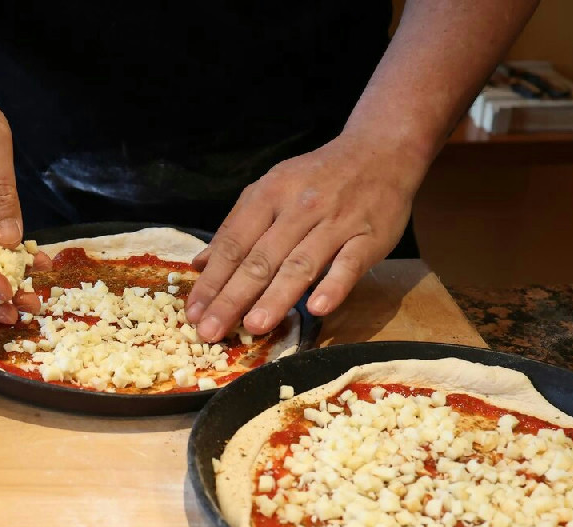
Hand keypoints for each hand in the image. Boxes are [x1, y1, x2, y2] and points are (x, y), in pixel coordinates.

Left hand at [185, 133, 422, 341]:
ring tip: (253, 326)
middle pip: (260, 260)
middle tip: (210, 331)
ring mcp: (336, 221)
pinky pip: (349, 264)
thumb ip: (237, 226)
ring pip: (300, 264)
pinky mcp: (370, 236)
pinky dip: (333, 285)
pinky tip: (316, 308)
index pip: (233, 244)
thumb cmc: (317, 177)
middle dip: (232, 298)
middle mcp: (299, 207)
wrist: (381, 149)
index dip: (211, 281)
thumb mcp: (271, 188)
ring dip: (275, 298)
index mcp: (268, 195)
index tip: (192, 313)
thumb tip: (201, 264)